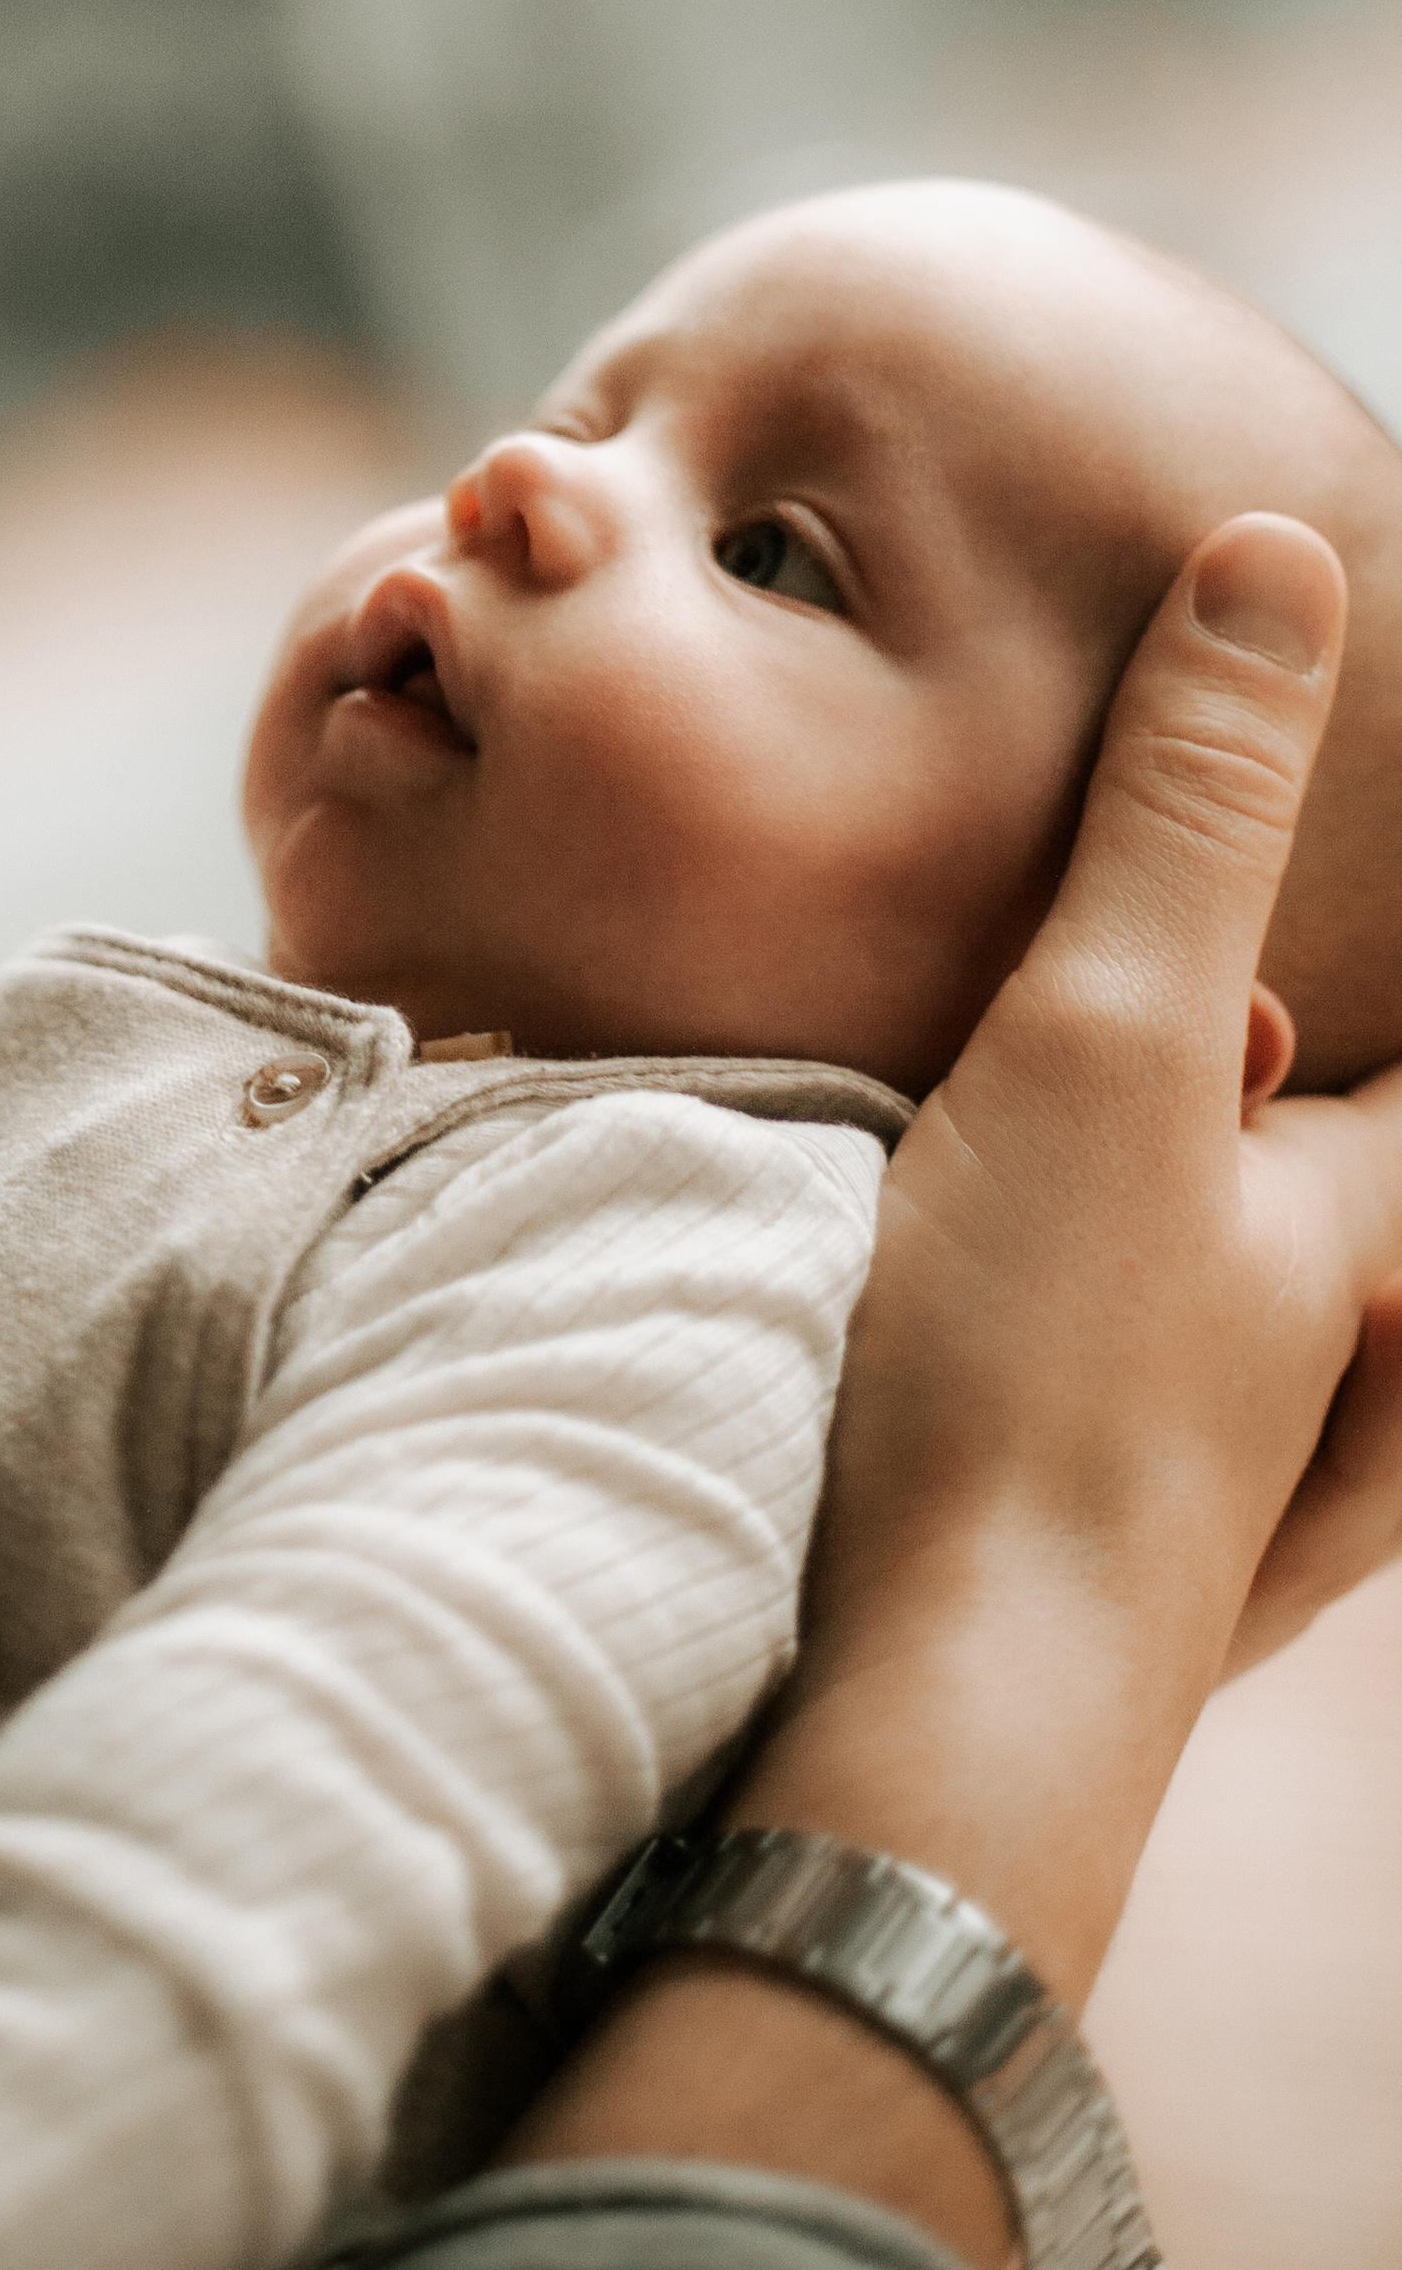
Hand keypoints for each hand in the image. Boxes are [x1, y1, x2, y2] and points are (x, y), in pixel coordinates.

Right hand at [507, 518, 1401, 2269]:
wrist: (914, 1705)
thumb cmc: (1037, 1370)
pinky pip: (1130, 1322)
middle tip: (1149, 931)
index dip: (1289, 904)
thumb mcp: (1112, 1036)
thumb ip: (1188, 807)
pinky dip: (1098, 1245)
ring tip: (1058, 1065)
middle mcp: (1328, 1319)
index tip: (1248, 876)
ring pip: (1215, 1222)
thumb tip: (1277, 564)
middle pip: (1314, 1125)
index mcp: (1377, 1209)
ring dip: (1178, 1131)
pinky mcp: (1085, 1485)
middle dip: (1231, 1027)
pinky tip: (983, 1205)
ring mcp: (1214, 1420)